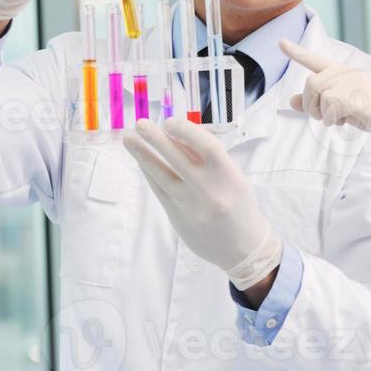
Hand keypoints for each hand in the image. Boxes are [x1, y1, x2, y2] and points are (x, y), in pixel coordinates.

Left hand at [123, 117, 280, 289]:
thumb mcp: (233, 178)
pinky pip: (159, 191)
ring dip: (143, 155)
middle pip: (178, 158)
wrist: (242, 248)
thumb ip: (208, 159)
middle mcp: (210, 191)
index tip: (169, 122)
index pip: (207, 146)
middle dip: (156, 139)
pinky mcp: (178, 219)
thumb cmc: (238, 205)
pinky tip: (142, 161)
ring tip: (129, 139)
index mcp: (229, 177)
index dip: (186, 131)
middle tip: (140, 124)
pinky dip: (149, 173)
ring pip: (161, 175)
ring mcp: (191, 207)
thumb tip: (177, 134)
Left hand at [279, 39, 370, 178]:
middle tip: (325, 118)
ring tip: (337, 119)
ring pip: (317, 95)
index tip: (280, 42)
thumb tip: (291, 101)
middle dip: (310, 105)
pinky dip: (331, 120)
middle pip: (310, 84)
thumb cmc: (369, 114)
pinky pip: (328, 108)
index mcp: (342, 73)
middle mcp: (346, 73)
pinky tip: (345, 122)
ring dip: (320, 114)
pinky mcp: (355, 95)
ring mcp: (352, 81)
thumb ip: (315, 104)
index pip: (315, 60)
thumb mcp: (339, 109)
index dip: (296, 52)